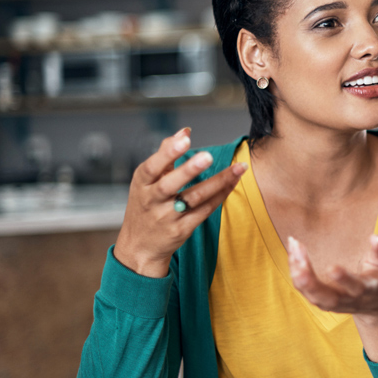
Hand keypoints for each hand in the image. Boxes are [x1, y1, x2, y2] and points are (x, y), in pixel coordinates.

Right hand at [114, 128, 246, 277]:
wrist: (139, 246)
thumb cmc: (145, 205)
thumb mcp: (146, 180)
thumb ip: (165, 154)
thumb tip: (184, 131)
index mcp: (141, 184)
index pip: (152, 167)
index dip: (167, 153)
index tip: (185, 139)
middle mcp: (152, 201)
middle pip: (170, 185)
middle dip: (189, 170)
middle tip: (208, 156)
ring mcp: (167, 217)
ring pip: (194, 198)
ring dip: (218, 182)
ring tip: (238, 168)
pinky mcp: (182, 230)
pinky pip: (205, 211)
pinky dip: (220, 196)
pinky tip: (233, 182)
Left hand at [287, 235, 377, 317]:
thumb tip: (376, 237)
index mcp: (369, 290)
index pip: (357, 288)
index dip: (345, 280)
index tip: (332, 268)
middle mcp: (350, 301)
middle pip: (327, 298)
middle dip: (311, 281)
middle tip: (299, 259)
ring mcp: (335, 304)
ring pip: (313, 296)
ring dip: (299, 275)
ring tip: (293, 249)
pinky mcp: (323, 302)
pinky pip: (305, 291)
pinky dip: (296, 273)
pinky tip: (292, 254)